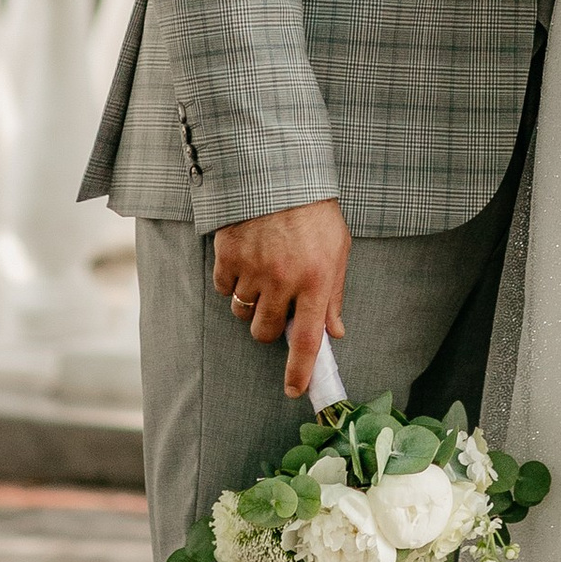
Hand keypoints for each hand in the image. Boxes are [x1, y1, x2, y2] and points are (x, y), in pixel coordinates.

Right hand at [212, 198, 351, 397]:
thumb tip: (335, 332)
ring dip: (250, 301)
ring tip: (262, 271)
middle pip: (265, 332)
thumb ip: (333, 294)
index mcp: (317, 280)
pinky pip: (223, 287)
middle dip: (268, 326)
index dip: (300, 370)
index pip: (308, 339)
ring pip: (241, 311)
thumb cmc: (313, 211)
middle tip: (275, 304)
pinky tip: (244, 256)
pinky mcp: (227, 256)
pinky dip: (230, 279)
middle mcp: (284, 280)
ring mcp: (253, 269)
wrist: (277, 170)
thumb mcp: (337, 250)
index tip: (294, 390)